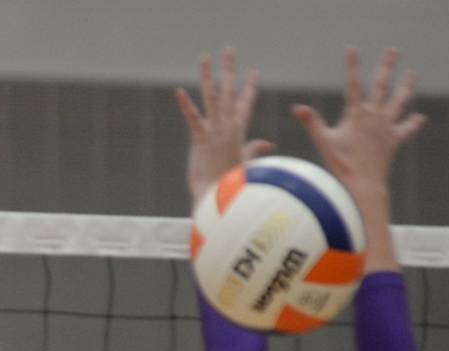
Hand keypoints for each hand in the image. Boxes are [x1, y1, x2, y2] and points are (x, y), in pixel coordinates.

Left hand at [175, 49, 274, 208]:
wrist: (221, 201)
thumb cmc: (230, 185)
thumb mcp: (244, 163)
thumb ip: (255, 150)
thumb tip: (269, 144)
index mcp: (238, 133)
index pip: (246, 105)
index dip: (249, 88)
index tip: (253, 72)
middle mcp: (228, 128)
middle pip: (230, 93)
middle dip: (229, 70)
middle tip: (228, 50)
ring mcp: (215, 132)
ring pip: (212, 98)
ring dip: (208, 76)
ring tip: (205, 58)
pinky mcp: (201, 140)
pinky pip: (193, 119)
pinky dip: (186, 106)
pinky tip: (178, 92)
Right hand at [291, 48, 425, 197]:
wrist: (363, 185)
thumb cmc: (342, 166)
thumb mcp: (324, 142)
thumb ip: (312, 123)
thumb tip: (297, 108)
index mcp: (357, 114)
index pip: (353, 84)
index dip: (352, 66)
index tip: (352, 49)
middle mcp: (375, 116)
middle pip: (382, 85)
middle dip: (386, 67)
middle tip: (393, 50)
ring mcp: (386, 127)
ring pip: (399, 102)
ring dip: (405, 87)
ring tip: (412, 75)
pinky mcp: (394, 141)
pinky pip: (405, 130)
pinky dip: (412, 124)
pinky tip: (420, 118)